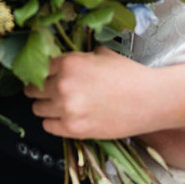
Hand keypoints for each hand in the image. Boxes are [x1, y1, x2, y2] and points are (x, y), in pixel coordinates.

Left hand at [26, 47, 157, 138]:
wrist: (151, 100)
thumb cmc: (130, 75)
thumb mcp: (102, 54)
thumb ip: (79, 57)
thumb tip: (63, 61)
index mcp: (69, 62)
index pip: (39, 67)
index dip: (43, 71)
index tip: (45, 76)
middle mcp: (63, 85)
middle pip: (33, 89)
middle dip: (41, 89)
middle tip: (51, 91)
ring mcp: (67, 109)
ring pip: (37, 109)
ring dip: (46, 106)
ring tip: (61, 105)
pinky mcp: (74, 129)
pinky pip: (48, 126)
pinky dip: (54, 122)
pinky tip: (67, 117)